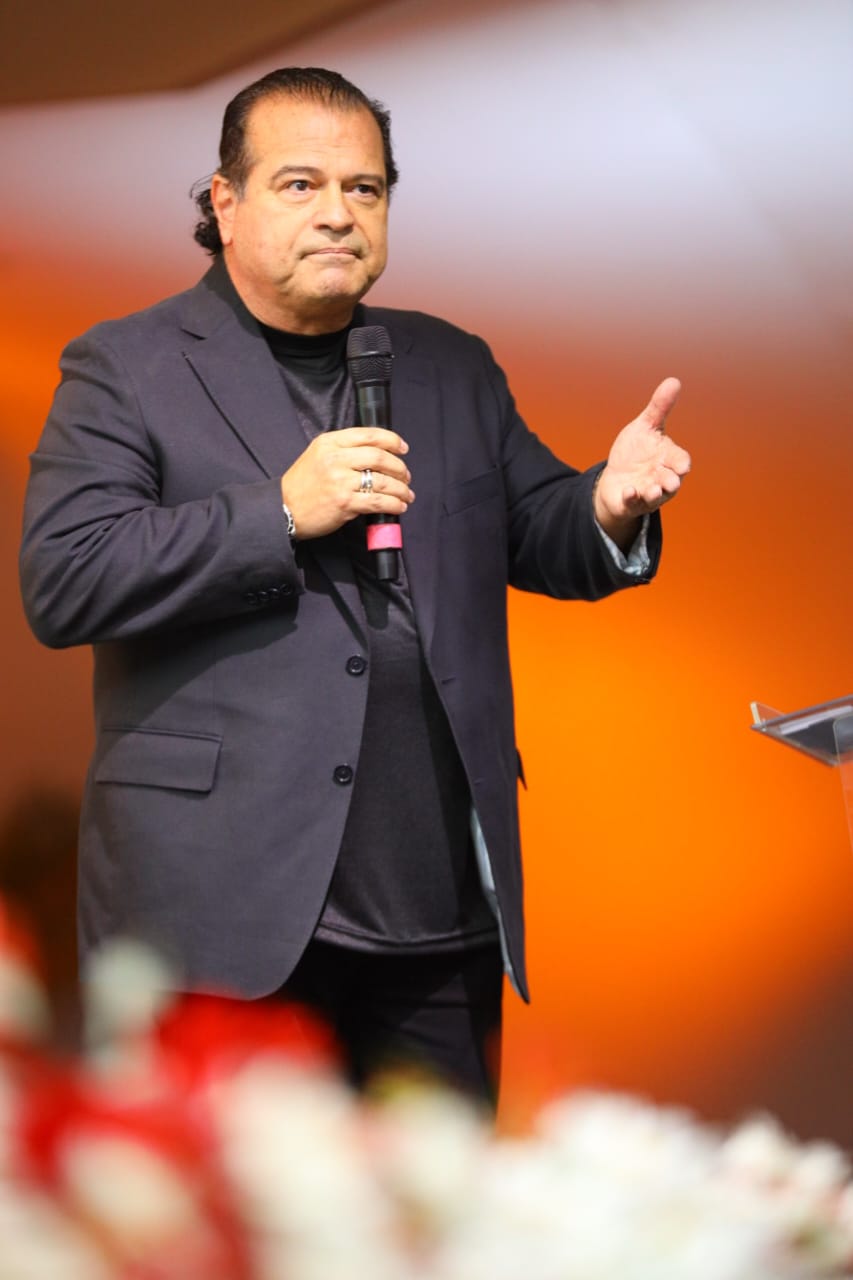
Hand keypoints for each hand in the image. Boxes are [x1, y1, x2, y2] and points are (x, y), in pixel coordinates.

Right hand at [280, 427, 413, 539]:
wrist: (284, 508)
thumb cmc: (302, 484)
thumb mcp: (318, 455)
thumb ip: (343, 450)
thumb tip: (376, 454)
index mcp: (330, 442)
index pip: (369, 435)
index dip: (392, 440)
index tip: (403, 448)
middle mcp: (335, 458)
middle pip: (380, 457)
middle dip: (399, 468)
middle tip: (406, 476)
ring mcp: (340, 481)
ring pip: (382, 481)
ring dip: (401, 489)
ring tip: (407, 494)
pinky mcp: (344, 502)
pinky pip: (377, 501)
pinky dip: (393, 504)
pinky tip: (398, 507)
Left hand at [594, 377, 689, 545]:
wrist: (616, 477)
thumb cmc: (636, 451)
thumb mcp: (645, 426)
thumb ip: (659, 408)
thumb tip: (674, 381)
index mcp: (668, 459)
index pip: (680, 462)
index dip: (681, 464)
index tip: (682, 466)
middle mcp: (661, 478)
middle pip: (671, 482)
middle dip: (670, 482)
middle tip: (670, 482)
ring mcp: (647, 492)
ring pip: (655, 496)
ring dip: (654, 493)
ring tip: (652, 490)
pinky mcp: (631, 503)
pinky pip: (633, 503)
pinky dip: (632, 497)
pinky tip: (628, 490)